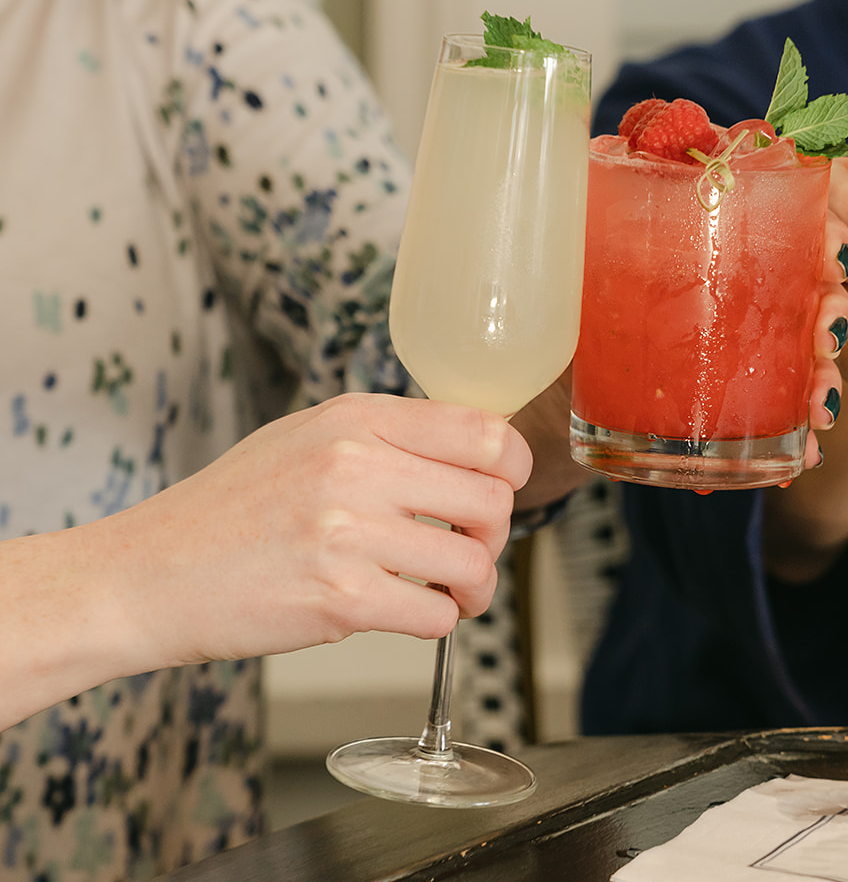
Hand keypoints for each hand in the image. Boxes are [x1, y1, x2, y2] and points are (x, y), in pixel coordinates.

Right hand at [107, 392, 532, 669]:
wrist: (144, 576)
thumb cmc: (227, 511)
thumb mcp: (305, 439)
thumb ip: (386, 437)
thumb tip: (474, 450)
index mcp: (354, 418)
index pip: (484, 431)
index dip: (510, 467)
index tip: (500, 489)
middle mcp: (354, 466)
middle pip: (492, 500)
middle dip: (495, 535)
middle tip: (471, 552)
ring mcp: (347, 532)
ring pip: (472, 562)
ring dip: (473, 588)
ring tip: (448, 592)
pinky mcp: (340, 598)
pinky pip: (436, 615)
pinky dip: (436, 621)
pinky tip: (408, 613)